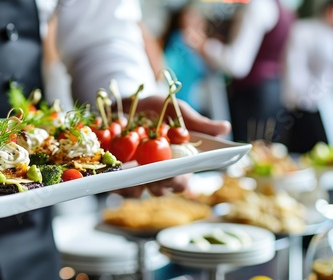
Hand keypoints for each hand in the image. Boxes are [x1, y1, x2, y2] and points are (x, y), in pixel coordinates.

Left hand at [114, 96, 230, 196]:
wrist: (126, 102)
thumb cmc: (156, 109)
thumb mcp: (177, 112)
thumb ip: (197, 123)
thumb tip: (226, 127)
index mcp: (175, 164)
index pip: (182, 183)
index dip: (180, 182)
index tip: (176, 174)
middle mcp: (156, 174)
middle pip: (160, 191)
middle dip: (157, 186)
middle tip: (153, 175)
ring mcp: (134, 175)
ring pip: (137, 193)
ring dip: (135, 186)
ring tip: (132, 174)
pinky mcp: (114, 173)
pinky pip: (115, 185)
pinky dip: (115, 180)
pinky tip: (114, 171)